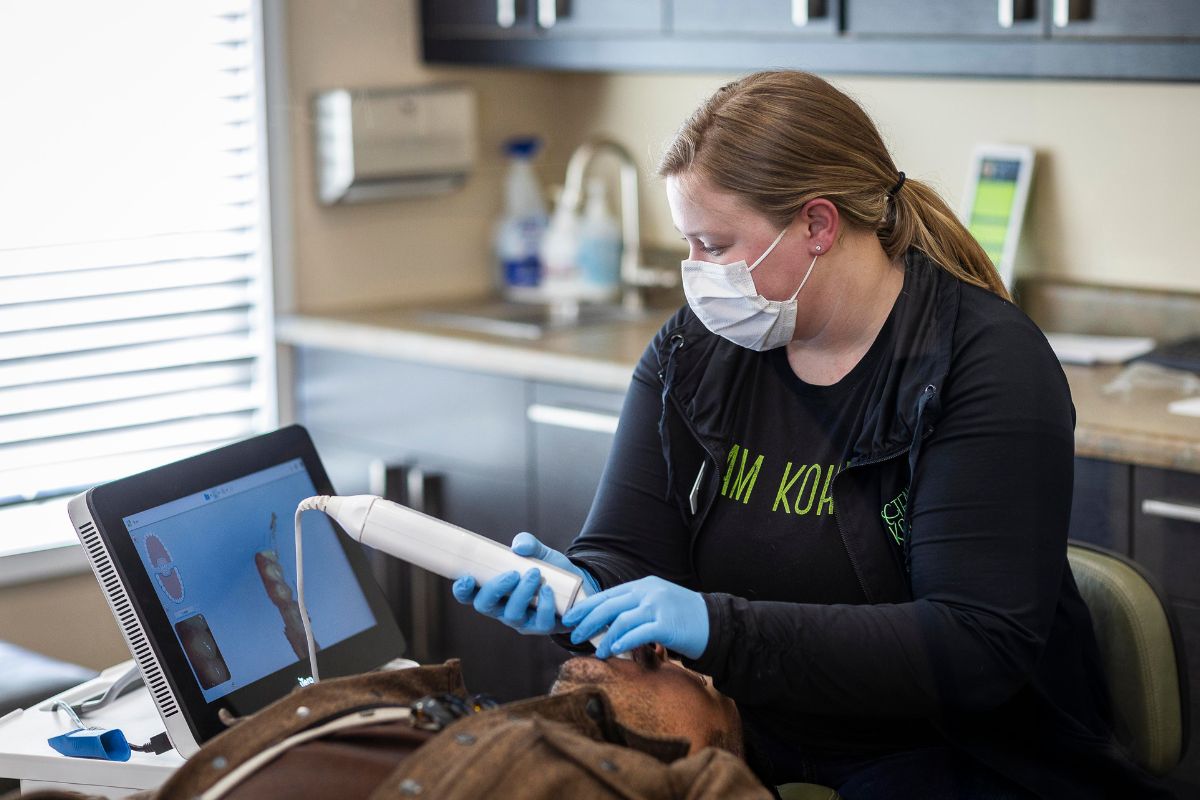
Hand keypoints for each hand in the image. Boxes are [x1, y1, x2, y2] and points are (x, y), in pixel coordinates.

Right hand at [450, 533, 598, 635]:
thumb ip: (528, 543)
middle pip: (485, 606)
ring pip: (512, 615)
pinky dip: (543, 605)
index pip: (469, 595)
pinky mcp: (541, 627)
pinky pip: (539, 622)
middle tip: (512, 574)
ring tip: (534, 574)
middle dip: (494, 589)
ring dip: (522, 593)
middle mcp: (502, 608)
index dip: (462, 590)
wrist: (576, 584)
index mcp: (494, 591)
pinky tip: (548, 589)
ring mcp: (521, 620)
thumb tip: (519, 546)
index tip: (467, 577)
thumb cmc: (548, 569)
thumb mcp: (538, 552)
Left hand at [562, 576, 708, 659]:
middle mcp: (649, 592)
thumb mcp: (658, 603)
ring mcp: (658, 607)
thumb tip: (607, 624)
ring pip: (620, 620)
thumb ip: (636, 608)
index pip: (608, 594)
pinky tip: (613, 651)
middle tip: (573, 634)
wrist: (716, 624)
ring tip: (596, 651)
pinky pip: (637, 634)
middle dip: (587, 620)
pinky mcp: (666, 624)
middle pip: (609, 605)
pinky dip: (621, 642)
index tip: (571, 617)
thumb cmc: (685, 618)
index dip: (587, 606)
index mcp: (644, 585)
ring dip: (604, 637)